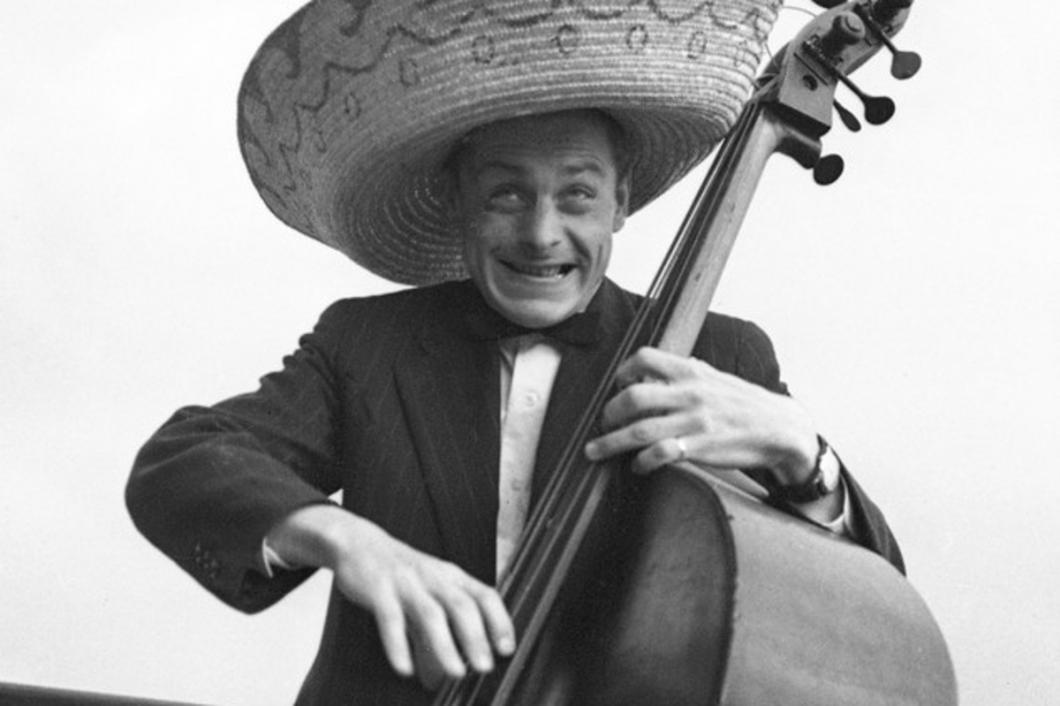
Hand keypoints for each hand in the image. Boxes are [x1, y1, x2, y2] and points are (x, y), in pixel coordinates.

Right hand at [266, 505, 514, 689]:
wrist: (359, 542)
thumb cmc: (401, 575)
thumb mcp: (426, 597)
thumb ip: (434, 636)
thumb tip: (439, 677)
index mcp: (452, 577)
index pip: (485, 595)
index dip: (500, 621)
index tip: (507, 649)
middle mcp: (434, 577)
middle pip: (462, 605)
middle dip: (477, 637)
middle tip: (485, 667)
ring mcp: (407, 582)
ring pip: (430, 613)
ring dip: (445, 644)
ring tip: (456, 672)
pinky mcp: (378, 588)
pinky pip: (390, 618)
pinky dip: (398, 644)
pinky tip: (405, 668)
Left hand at [583, 347, 817, 483]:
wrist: (781, 427)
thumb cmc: (744, 404)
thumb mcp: (714, 377)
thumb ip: (684, 373)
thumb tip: (653, 370)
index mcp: (691, 370)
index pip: (644, 358)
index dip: (622, 372)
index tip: (615, 387)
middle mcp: (690, 392)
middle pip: (632, 397)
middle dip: (608, 413)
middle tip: (601, 424)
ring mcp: (695, 421)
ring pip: (640, 431)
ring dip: (611, 443)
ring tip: (596, 451)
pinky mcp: (701, 447)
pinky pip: (661, 454)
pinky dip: (641, 462)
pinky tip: (637, 466)